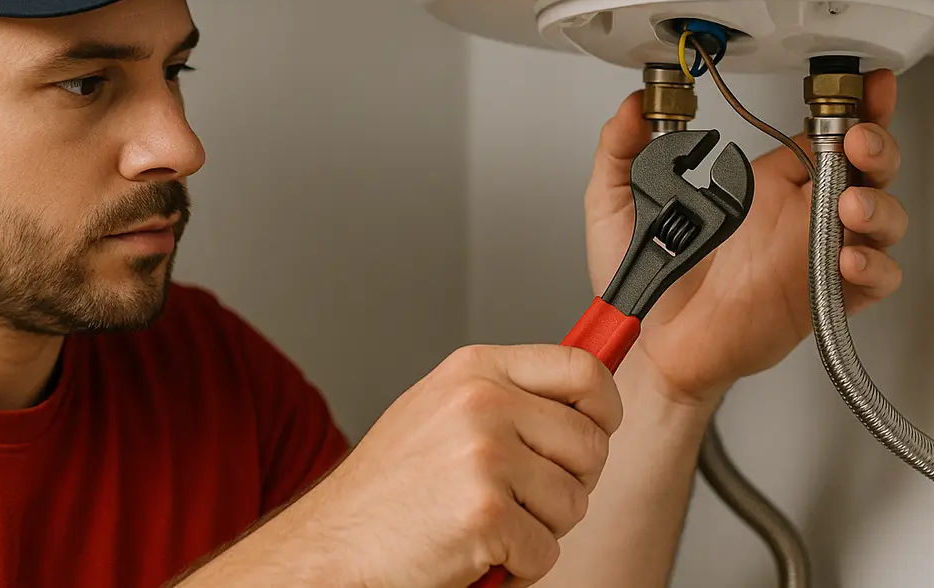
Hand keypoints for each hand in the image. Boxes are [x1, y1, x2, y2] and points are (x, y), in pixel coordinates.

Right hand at [297, 344, 622, 587]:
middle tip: (517, 499)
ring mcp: (484, 455)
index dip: (603, 407)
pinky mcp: (486, 513)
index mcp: (474, 370)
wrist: (329, 549)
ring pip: (574, 501)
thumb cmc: (385, 493)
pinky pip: (547, 550)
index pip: (584, 366)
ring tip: (484, 525)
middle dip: (568, 484)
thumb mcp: (441, 413)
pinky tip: (475, 554)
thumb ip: (508, 397)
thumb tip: (586, 392)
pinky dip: (519, 567)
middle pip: (590, 443)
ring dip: (539, 529)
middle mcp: (481, 402)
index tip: (597, 429)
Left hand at [584, 70, 906, 405]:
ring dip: (879, 206)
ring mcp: (814, 256)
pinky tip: (848, 260)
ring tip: (850, 206)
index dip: (851, 108)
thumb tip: (632, 105)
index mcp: (760, 185)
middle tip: (858, 140)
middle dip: (876, 145)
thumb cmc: (648, 287)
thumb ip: (621, 153)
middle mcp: (795, 216)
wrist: (654, 351)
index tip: (862, 86)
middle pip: (866, 167)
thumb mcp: (618, 208)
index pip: (822, 134)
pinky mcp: (823, 300)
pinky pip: (875, 281)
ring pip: (881, 219)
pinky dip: (874, 268)